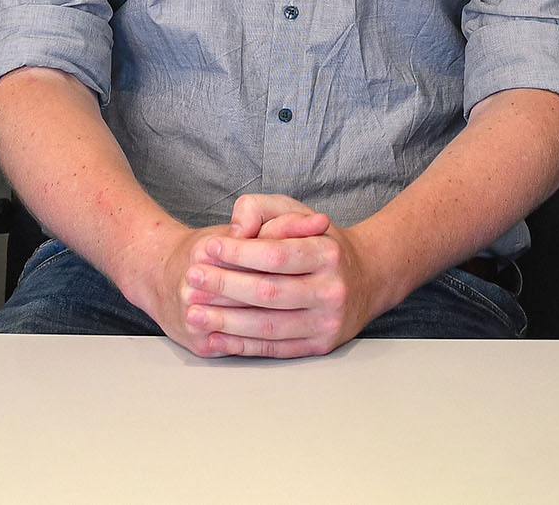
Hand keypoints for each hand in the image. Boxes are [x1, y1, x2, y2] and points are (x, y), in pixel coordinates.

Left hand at [147, 195, 386, 358]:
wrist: (366, 279)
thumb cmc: (320, 242)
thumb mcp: (297, 213)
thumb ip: (263, 209)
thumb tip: (237, 229)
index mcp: (328, 254)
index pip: (276, 254)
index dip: (239, 253)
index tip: (208, 248)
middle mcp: (332, 291)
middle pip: (268, 293)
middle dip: (225, 287)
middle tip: (192, 279)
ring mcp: (327, 323)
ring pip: (268, 326)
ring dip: (226, 322)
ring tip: (194, 313)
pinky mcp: (319, 346)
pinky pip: (274, 349)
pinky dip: (242, 345)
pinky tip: (215, 336)